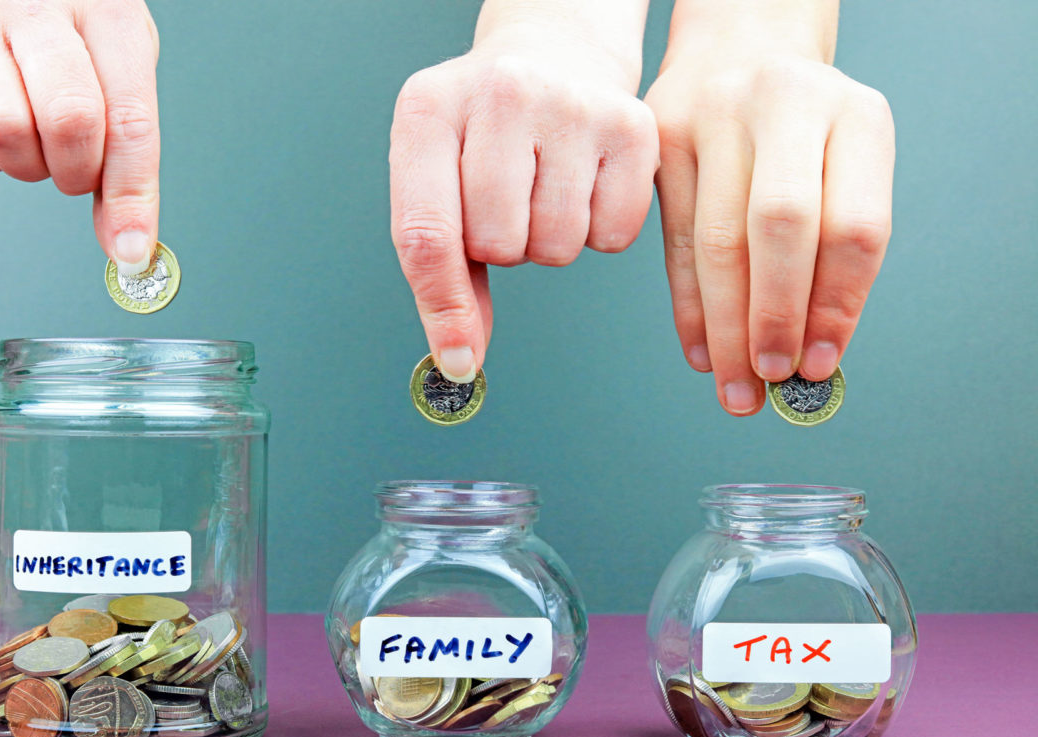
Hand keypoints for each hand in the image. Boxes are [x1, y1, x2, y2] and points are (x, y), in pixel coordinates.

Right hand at [0, 0, 161, 273]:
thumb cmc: (84, 24)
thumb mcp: (125, 65)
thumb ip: (129, 151)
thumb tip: (126, 244)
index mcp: (109, 14)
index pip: (129, 119)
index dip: (132, 195)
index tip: (132, 251)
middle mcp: (40, 12)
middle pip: (67, 120)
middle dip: (80, 171)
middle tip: (81, 164)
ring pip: (3, 130)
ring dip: (31, 165)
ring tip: (42, 142)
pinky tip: (8, 131)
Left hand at [390, 36, 658, 381]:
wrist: (554, 53)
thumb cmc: (484, 134)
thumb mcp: (438, 178)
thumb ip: (442, 272)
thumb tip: (461, 361)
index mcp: (428, 111)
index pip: (426, 233)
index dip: (442, 307)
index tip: (457, 359)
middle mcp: (500, 94)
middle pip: (498, 246)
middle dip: (501, 247)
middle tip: (507, 201)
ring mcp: (571, 104)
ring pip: (557, 247)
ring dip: (549, 240)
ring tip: (544, 187)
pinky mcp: (633, 124)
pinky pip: (614, 236)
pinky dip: (599, 229)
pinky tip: (584, 183)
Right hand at [646, 53, 893, 414]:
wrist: (739, 53)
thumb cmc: (800, 133)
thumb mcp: (842, 166)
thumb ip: (834, 252)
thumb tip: (812, 358)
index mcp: (855, 114)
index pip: (853, 226)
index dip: (836, 305)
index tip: (818, 364)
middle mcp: (786, 104)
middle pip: (779, 228)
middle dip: (773, 317)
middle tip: (769, 379)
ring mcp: (715, 115)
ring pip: (717, 241)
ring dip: (726, 327)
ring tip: (735, 385)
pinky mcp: (660, 137)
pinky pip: (674, 241)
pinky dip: (689, 306)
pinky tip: (702, 350)